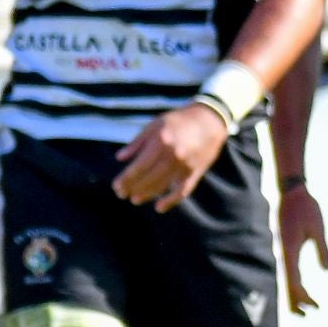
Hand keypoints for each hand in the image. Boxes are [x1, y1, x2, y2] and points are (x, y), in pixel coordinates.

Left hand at [113, 103, 227, 212]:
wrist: (211, 119)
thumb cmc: (178, 121)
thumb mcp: (155, 125)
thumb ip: (137, 142)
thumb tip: (119, 158)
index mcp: (161, 142)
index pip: (138, 167)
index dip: (125, 179)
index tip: (116, 186)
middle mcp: (173, 155)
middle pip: (148, 178)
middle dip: (133, 188)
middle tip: (122, 194)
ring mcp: (185, 165)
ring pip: (162, 185)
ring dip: (147, 195)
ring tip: (135, 199)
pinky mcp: (196, 172)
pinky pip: (183, 190)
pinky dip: (171, 201)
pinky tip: (159, 207)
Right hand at [278, 183, 327, 314]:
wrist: (290, 193)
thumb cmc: (306, 208)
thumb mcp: (319, 228)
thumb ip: (322, 249)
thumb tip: (326, 269)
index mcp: (289, 250)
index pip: (293, 280)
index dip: (302, 296)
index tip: (314, 306)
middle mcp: (282, 253)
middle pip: (286, 284)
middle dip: (296, 301)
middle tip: (308, 314)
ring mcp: (281, 251)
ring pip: (286, 278)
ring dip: (294, 294)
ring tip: (306, 306)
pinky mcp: (284, 248)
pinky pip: (287, 270)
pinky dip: (293, 282)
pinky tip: (299, 288)